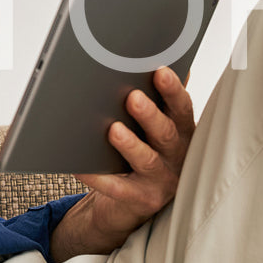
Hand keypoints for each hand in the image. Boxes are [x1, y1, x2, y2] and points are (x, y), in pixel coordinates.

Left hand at [52, 67, 195, 259]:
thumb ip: (160, 100)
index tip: (160, 71)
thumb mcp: (156, 128)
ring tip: (113, 129)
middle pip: (165, 133)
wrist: (133, 202)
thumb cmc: (144, 153)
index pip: (181, 108)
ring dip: (130, 144)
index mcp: (182, 132)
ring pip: (147, 160)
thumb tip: (164, 60)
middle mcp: (176, 157)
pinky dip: (99, 177)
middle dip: (150, 115)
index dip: (173, 90)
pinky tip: (81, 166)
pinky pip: (117, 188)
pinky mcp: (141, 200)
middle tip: (132, 98)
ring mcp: (161, 181)